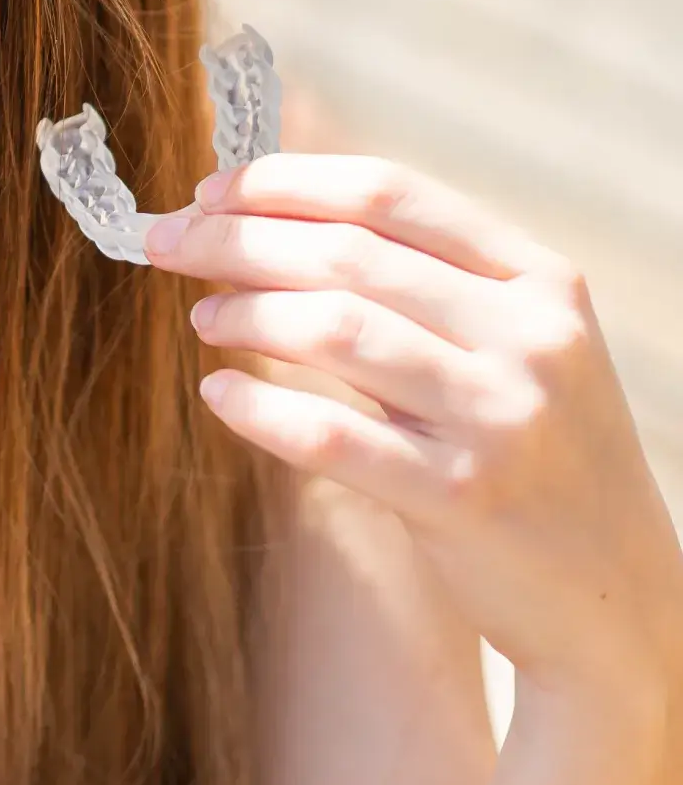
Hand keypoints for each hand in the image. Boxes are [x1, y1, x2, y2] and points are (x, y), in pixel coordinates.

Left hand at [144, 154, 682, 702]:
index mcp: (538, 278)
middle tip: (167, 243)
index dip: (282, 183)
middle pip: (348, 253)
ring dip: (246, 313)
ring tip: (201, 314)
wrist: (618, 600)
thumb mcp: (511, 343)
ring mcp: (499, 417)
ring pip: (336, 330)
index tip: (208, 190)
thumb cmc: (532, 449)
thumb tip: (266, 215)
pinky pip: (332, 435)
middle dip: (238, 238)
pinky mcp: (463, 499)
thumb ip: (419, 278)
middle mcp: (528, 336)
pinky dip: (260, 406)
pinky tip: (218, 393)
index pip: (388, 194)